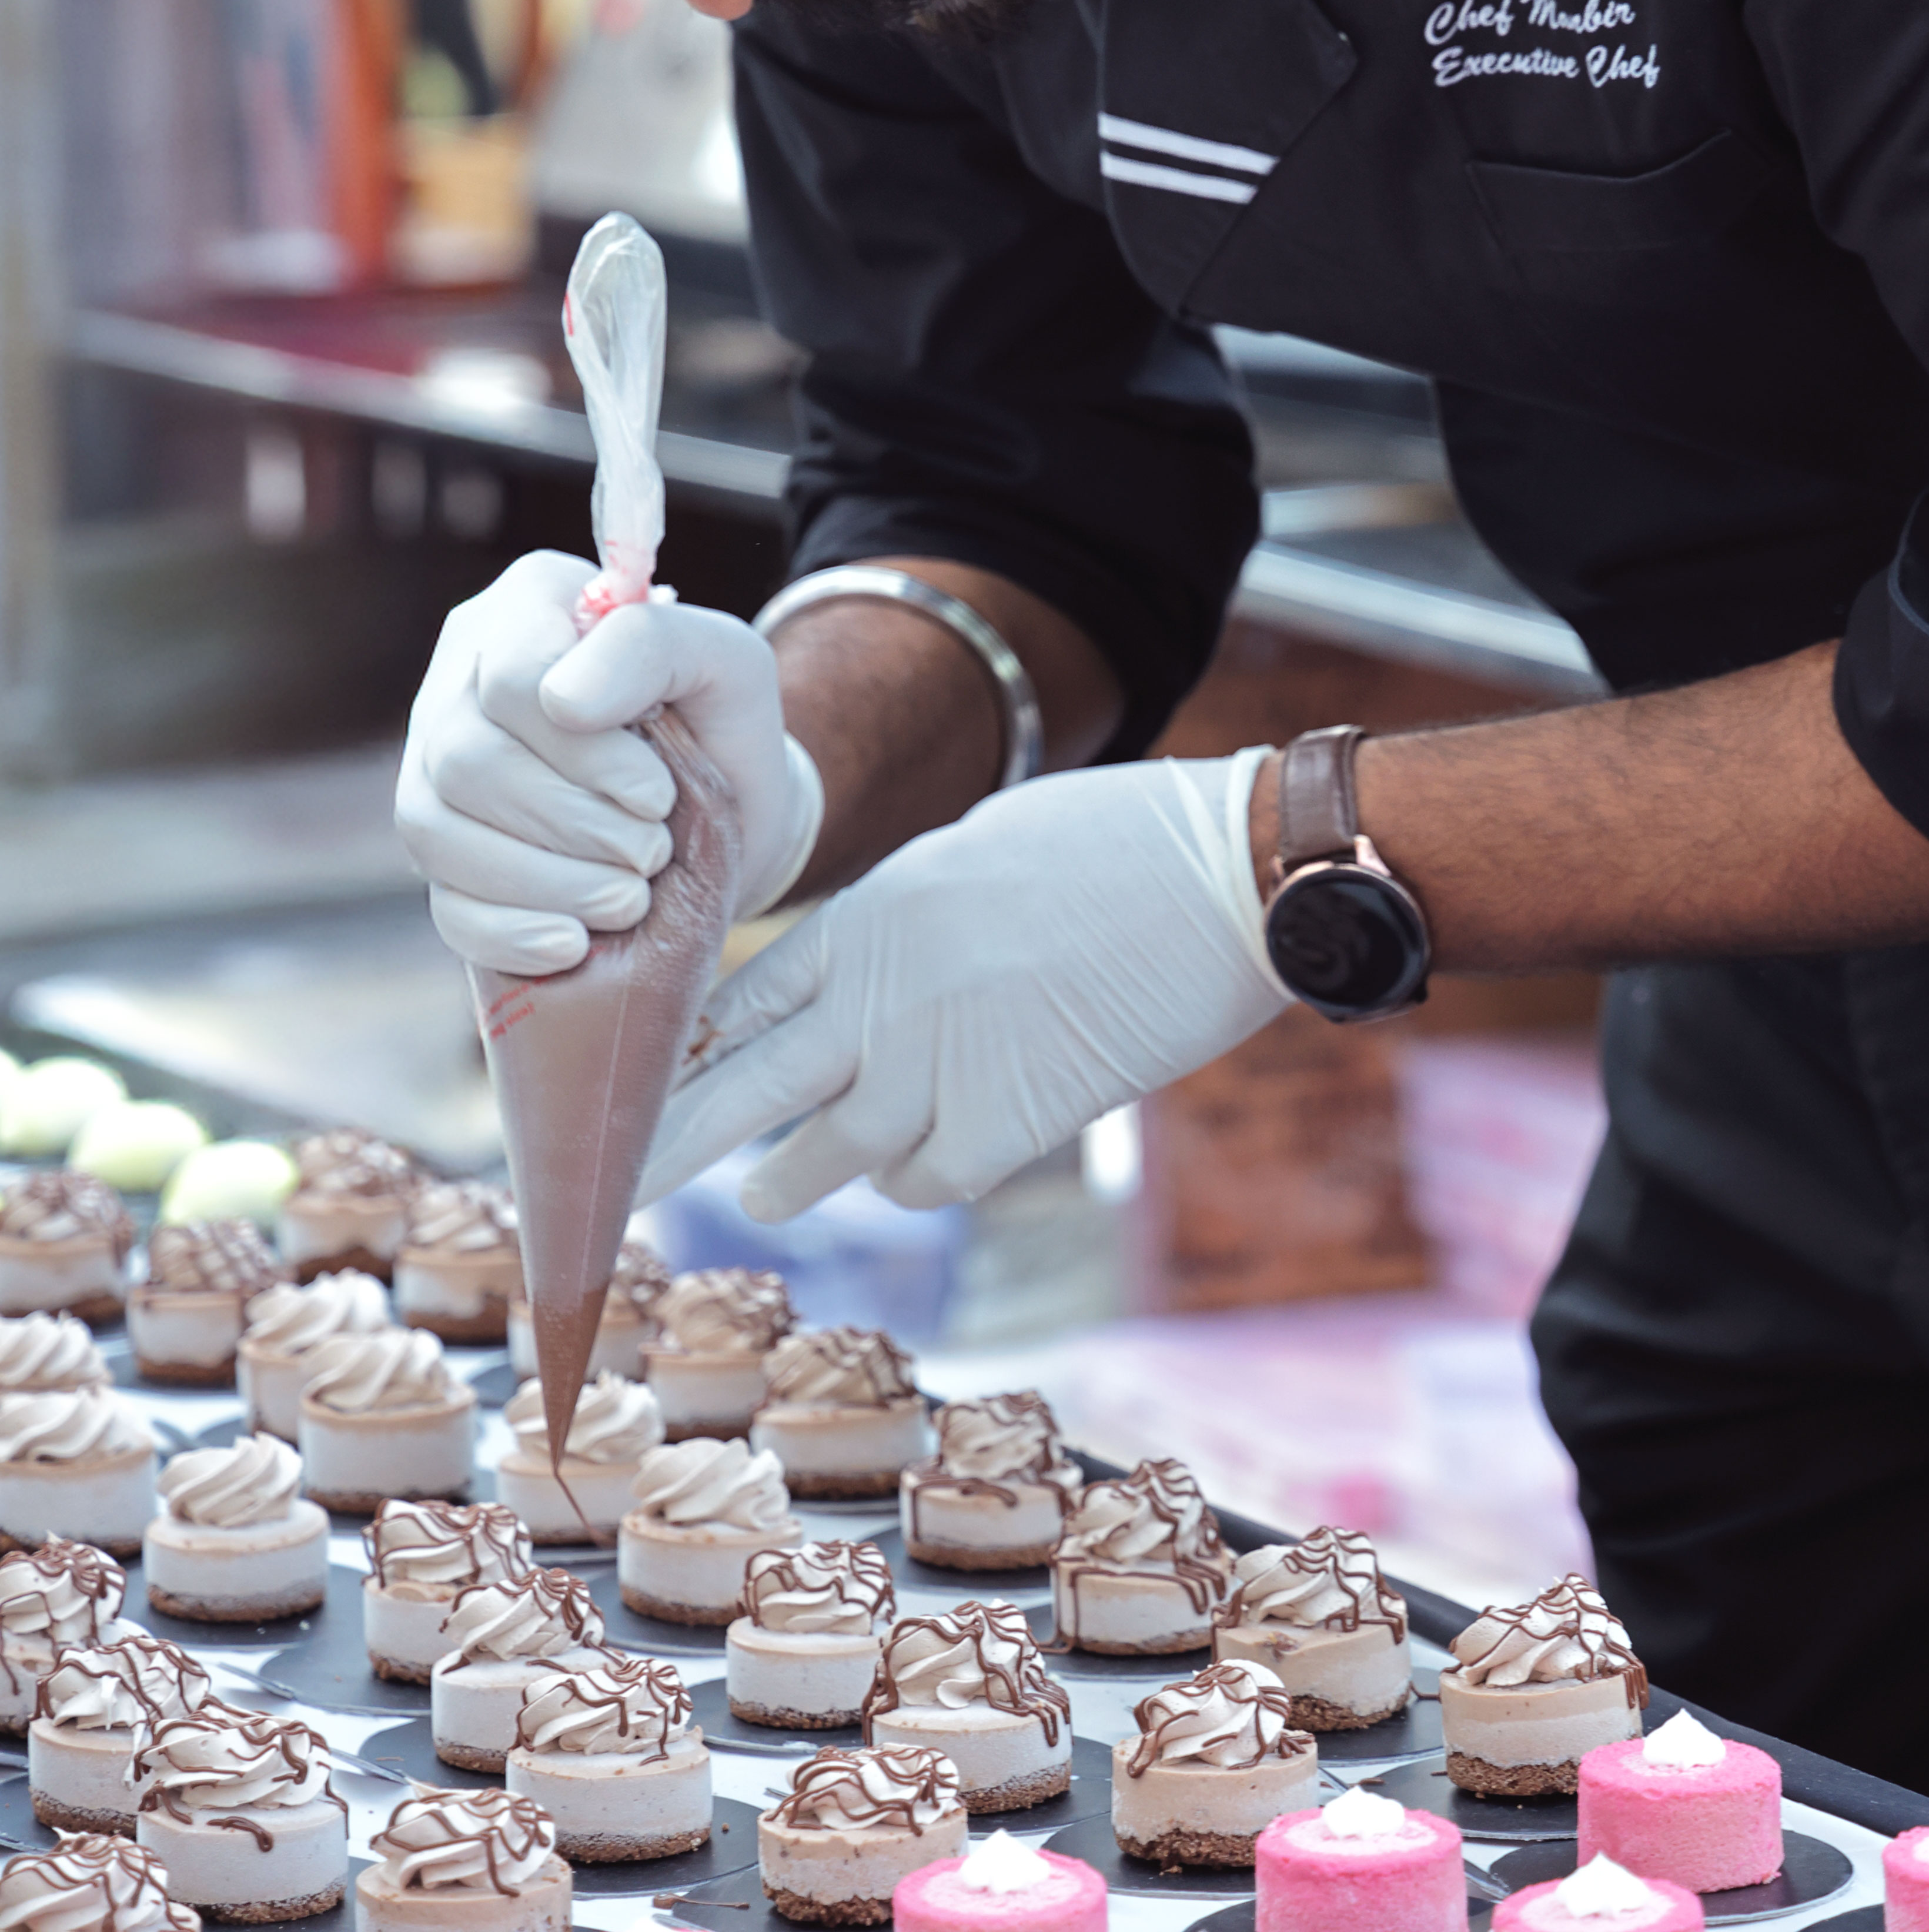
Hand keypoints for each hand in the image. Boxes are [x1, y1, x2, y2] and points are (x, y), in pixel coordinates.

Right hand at [397, 551, 824, 973]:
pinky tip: (573, 943)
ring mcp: (436, 768)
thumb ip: (651, 645)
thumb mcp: (723, 659)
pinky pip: (444, 903)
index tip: (657, 792)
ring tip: (628, 898)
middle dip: (569, 824)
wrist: (729, 809)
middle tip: (651, 852)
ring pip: (436, 832)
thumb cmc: (719, 720)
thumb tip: (563, 701)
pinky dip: (510, 933)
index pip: (509, 677)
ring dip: (543, 881)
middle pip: (465, 761)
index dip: (584, 752)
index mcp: (524, 608)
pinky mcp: (447, 855)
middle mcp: (461, 679)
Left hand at [640, 748, 1290, 1213]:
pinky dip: (912, 1175)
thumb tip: (864, 977)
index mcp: (869, 917)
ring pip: (821, 1155)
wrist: (1217, 878)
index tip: (633, 1080)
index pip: (737, 997)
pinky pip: (919, 1178)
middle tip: (603, 1189)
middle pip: (737, 1087)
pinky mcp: (1001, 1126)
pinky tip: (923, 1157)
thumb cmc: (1110, 843)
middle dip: (665, 1144)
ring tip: (759, 1192)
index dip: (679, 1047)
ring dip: (785, 1177)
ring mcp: (934, 1068)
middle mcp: (879, 997)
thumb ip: (900, 926)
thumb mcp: (970, 856)